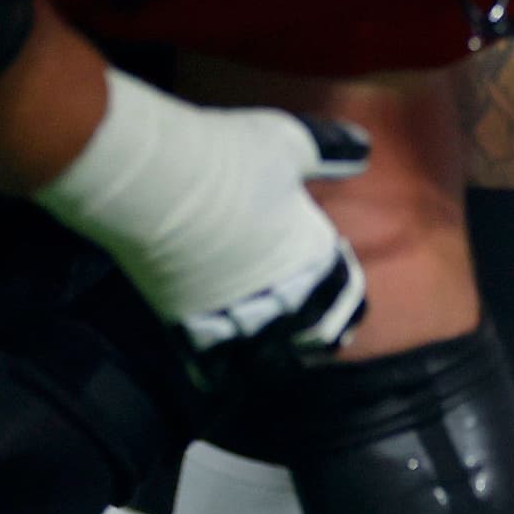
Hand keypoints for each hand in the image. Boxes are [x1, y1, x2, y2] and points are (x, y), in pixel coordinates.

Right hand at [172, 110, 371, 353]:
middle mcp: (283, 293)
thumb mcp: (289, 142)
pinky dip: (220, 369)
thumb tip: (363, 147)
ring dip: (274, 355)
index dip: (344, 293)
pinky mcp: (186, 324)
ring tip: (271, 355)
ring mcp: (234, 314)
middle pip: (315, 331)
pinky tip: (219, 370)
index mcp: (314, 255)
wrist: (151, 181)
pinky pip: (213, 364)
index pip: (346, 290)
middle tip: (317, 337)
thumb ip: (329, 150)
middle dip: (317, 332)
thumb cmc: (226, 156)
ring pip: (270, 357)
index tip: (340, 293)